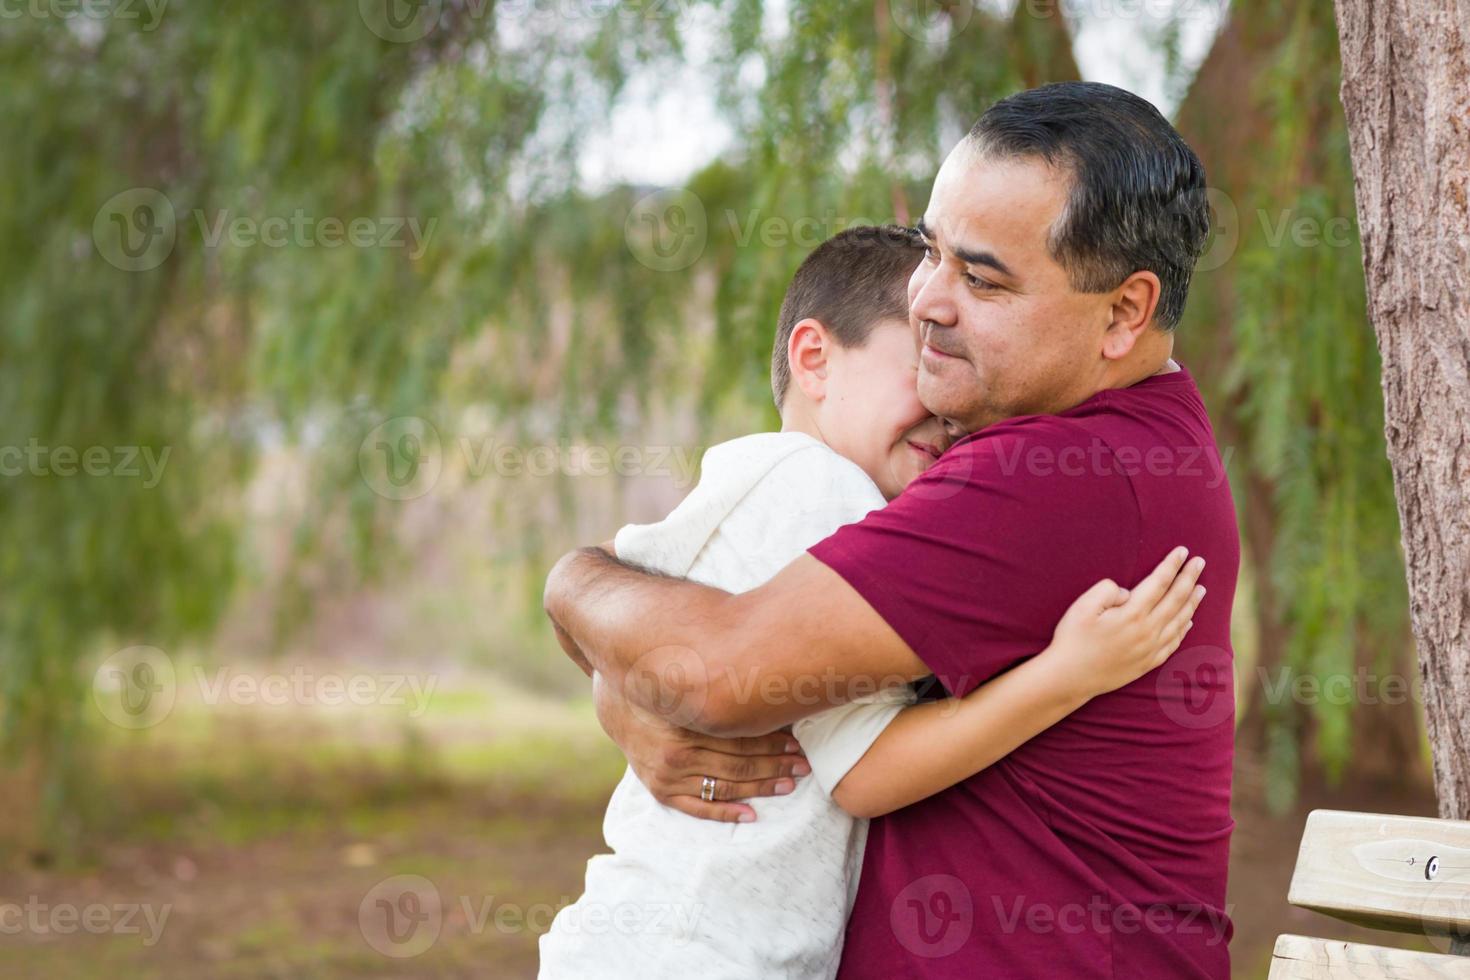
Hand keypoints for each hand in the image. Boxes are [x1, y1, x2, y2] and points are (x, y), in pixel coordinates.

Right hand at [592, 672, 810, 822]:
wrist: (618, 704)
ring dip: (759, 788)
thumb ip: (722, 688)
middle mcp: (675, 754)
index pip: (739, 740)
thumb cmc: (663, 686)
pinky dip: (724, 812)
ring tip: (788, 785)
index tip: (799, 744)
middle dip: (775, 766)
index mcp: (685, 725)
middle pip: (737, 765)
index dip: (772, 743)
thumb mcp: (688, 681)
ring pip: (723, 787)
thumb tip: (769, 683)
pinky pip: (697, 807)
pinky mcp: (660, 791)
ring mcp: (666, 776)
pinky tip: (751, 815)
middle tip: (804, 766)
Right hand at [1047, 546, 1206, 701]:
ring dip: (1192, 602)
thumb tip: (1128, 592)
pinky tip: (1189, 622)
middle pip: (1175, 599)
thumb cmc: (1073, 638)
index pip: (1159, 583)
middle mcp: (1147, 631)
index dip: (1172, 565)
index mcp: (1132, 614)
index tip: (1183, 550)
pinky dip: (1184, 630)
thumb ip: (1107, 590)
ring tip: (1201, 588)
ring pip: (1179, 621)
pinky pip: (1174, 643)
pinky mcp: (1148, 663)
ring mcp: (1150, 649)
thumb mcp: (1082, 606)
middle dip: (1189, 578)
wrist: (1070, 678)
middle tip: (1200, 562)